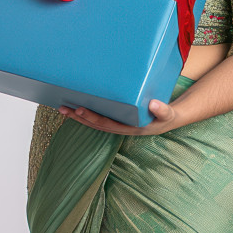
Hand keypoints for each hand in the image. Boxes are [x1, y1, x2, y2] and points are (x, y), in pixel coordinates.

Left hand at [58, 99, 182, 135]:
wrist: (169, 119)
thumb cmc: (166, 116)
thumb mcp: (168, 114)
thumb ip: (162, 110)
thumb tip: (153, 104)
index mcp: (130, 128)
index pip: (107, 124)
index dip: (92, 117)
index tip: (80, 109)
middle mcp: (121, 128)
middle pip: (95, 124)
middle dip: (79, 117)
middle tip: (63, 108)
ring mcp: (118, 124)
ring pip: (95, 122)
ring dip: (79, 116)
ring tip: (63, 108)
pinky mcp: (117, 119)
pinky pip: (99, 117)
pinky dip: (88, 113)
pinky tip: (77, 106)